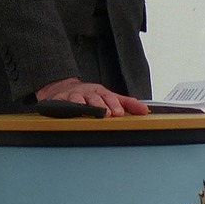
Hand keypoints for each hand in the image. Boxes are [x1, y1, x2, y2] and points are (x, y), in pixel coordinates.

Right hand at [34, 77, 149, 115]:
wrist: (63, 89)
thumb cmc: (90, 97)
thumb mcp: (109, 98)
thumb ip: (127, 104)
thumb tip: (145, 110)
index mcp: (100, 92)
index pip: (110, 97)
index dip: (115, 105)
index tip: (120, 113)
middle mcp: (87, 93)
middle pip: (95, 98)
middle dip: (102, 106)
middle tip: (108, 114)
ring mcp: (73, 96)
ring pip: (79, 100)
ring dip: (84, 106)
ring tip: (89, 112)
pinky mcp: (59, 101)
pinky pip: (62, 104)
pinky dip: (65, 106)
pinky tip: (69, 111)